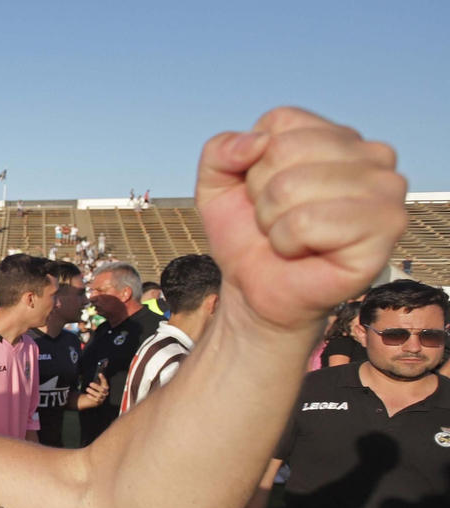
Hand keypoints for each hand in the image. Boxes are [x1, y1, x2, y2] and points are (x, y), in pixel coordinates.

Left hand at [78, 373, 108, 408]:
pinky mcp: (98, 402)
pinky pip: (95, 400)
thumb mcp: (97, 384)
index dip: (103, 378)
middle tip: (90, 383)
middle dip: (96, 387)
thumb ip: (97, 380)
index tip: (99, 374)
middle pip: (102, 390)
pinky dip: (91, 397)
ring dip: (92, 392)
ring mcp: (102, 398)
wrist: (94, 399)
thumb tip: (97, 372)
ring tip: (87, 388)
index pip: (105, 382)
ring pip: (99, 395)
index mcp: (105, 387)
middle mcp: (105, 393)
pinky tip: (87, 394)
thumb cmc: (96, 390)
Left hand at [196, 108, 406, 330]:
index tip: (265, 193)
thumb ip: (220, 149)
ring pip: (290, 186)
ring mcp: (386, 189)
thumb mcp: (216, 185)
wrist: (256, 291)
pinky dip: (287, 242)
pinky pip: (306, 222)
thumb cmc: (249, 236)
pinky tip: (305, 251)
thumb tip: (256, 141)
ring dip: (273, 221)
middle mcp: (373, 155)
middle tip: (278, 220)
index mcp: (338, 135)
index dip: (254, 164)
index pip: (280, 121)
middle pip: (282, 151)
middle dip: (262, 194)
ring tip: (291, 237)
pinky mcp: (386, 227)